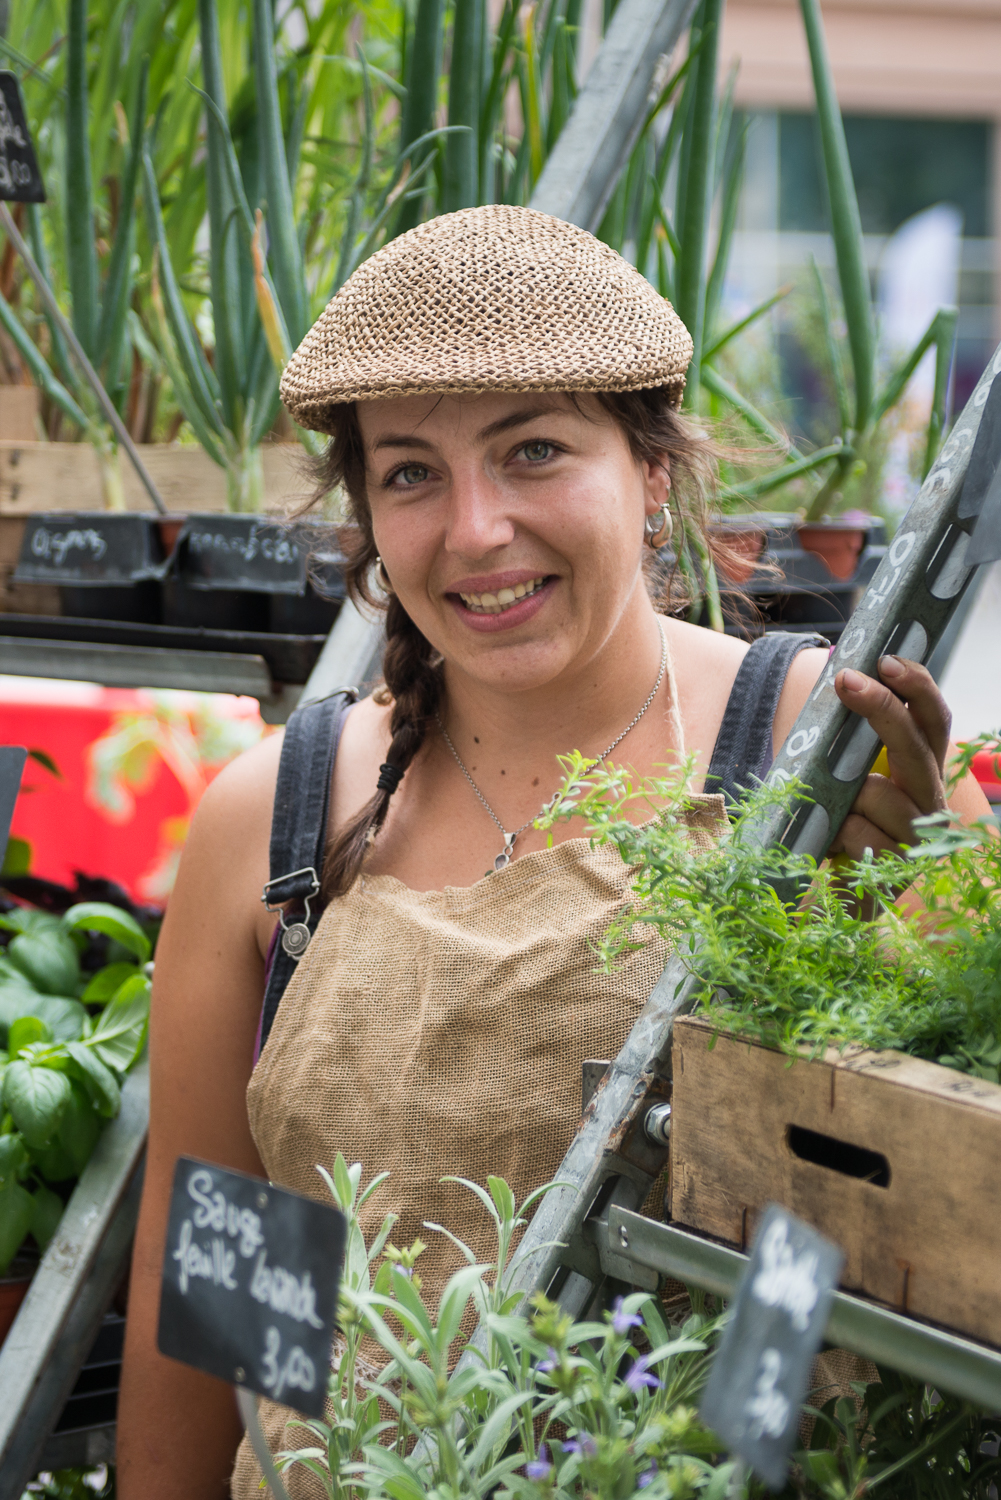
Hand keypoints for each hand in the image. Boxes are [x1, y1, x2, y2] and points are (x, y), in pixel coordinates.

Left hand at [828, 655, 950, 860]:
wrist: (843, 900)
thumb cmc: (844, 828)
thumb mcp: (846, 780)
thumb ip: (849, 746)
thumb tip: (836, 690)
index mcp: (921, 771)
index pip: (931, 720)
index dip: (917, 687)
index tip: (887, 660)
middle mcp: (930, 799)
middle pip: (914, 744)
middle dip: (880, 708)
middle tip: (847, 680)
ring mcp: (918, 835)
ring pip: (877, 792)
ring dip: (844, 796)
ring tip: (830, 814)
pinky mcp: (899, 868)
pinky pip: (857, 832)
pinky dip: (834, 832)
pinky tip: (831, 844)